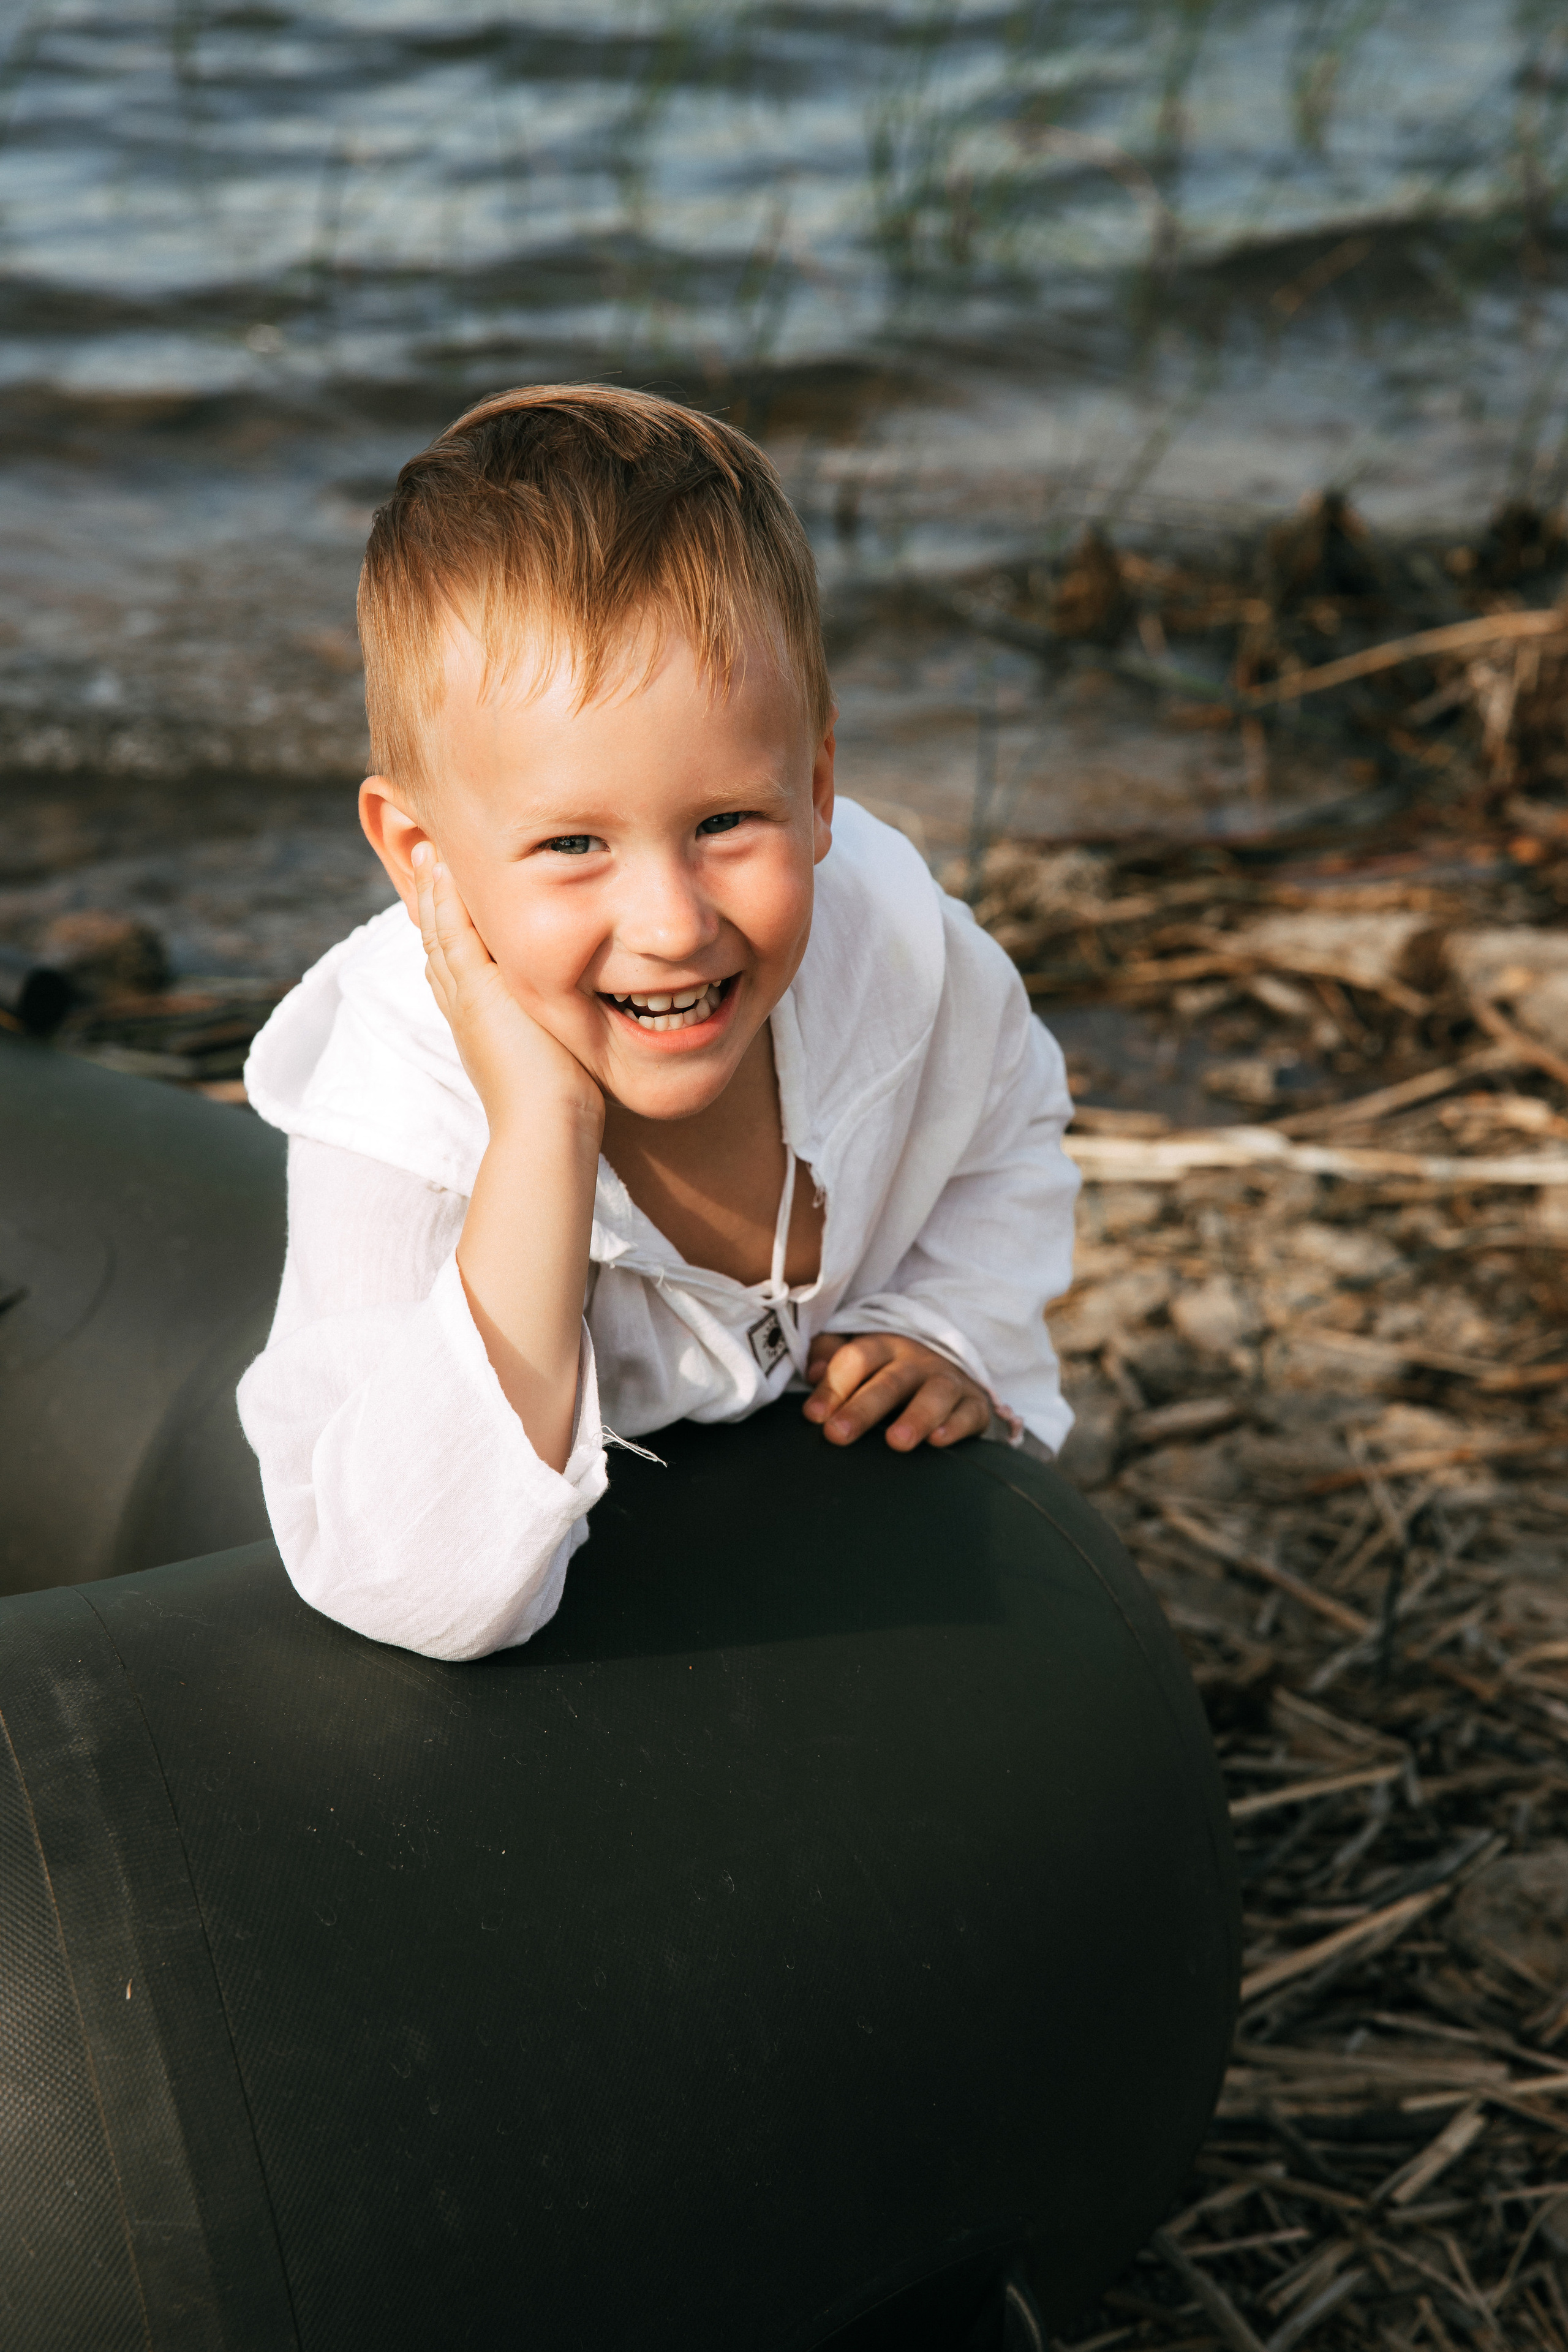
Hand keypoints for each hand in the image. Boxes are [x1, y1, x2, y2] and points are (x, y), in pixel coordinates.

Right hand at [413, 844, 601, 1139]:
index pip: (455, 964)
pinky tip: (440, 867)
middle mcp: (464, 1006)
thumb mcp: (557, 1047)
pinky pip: (451, 937)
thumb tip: (588, 1010)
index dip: (448, 928)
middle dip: (431, 902)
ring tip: (427, 851)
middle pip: (437, 944)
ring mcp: (466, 998)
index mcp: (480, 1020)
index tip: (447, 896)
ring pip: (438, 934)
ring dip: (431, 890)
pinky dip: (443, 902)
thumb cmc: (563, 1101)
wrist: (547, 1125)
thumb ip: (559, 1021)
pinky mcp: (476, 994)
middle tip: (425, 860)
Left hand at [802, 1330, 991, 1450]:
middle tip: (838, 1434)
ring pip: (935, 1394)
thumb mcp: (861, 1352)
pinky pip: (969, 1412)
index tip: (814, 1415)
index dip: (833, 1386)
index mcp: (883, 1346)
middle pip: (890, 1381)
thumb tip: (811, 1372)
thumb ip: (830, 1355)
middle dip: (863, 1408)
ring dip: (916, 1416)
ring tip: (897, 1441)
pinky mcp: (974, 1403)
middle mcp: (917, 1361)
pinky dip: (956, 1426)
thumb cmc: (892, 1366)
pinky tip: (938, 1440)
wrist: (952, 1365)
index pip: (856, 1359)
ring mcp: (948, 1381)